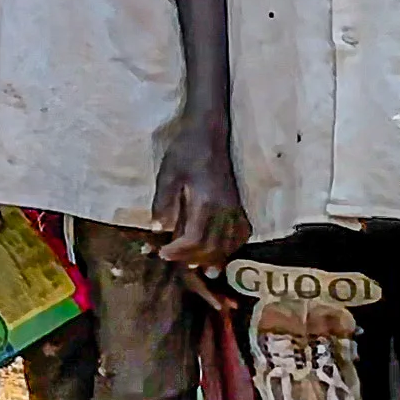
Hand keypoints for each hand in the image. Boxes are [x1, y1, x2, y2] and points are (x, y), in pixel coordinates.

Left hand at [152, 116, 246, 268]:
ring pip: (229, 243)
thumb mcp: (167, 175)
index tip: (162, 253)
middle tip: (174, 258)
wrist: (209, 133)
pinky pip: (241, 233)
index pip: (194, 239)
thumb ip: (163, 204)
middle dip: (192, 258)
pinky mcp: (239, 204)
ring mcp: (235, 207)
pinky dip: (231, 247)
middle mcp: (224, 209)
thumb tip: (158, 230)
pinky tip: (220, 251)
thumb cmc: (185, 151)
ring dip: (212, 257)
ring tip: (197, 265)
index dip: (178, 251)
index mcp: (205, 202)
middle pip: (212, 247)